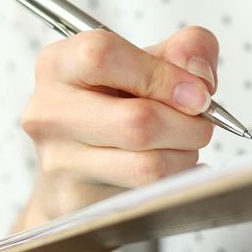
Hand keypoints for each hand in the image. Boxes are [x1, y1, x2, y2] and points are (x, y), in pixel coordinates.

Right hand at [0, 27, 218, 251]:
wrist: (75, 170)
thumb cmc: (114, 106)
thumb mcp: (148, 63)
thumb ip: (185, 50)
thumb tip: (199, 76)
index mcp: (59, 64)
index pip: (103, 56)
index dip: (162, 75)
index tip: (198, 93)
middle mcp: (49, 111)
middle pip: (137, 122)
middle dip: (189, 126)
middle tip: (201, 125)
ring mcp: (59, 161)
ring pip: (148, 166)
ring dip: (185, 157)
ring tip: (184, 147)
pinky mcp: (75, 202)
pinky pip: (147, 195)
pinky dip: (177, 182)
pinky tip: (175, 170)